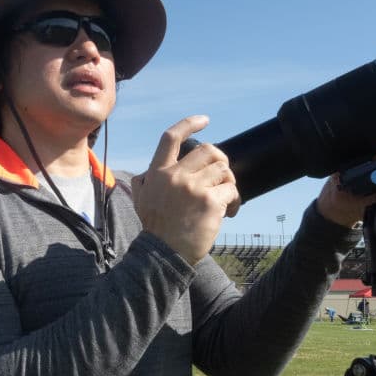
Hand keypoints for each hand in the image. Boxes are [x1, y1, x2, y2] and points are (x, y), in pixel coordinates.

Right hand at [132, 116, 239, 264]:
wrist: (163, 255)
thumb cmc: (156, 230)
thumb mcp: (141, 201)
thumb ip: (144, 183)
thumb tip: (145, 173)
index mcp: (158, 173)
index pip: (171, 137)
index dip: (189, 124)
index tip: (204, 120)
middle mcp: (175, 176)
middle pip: (208, 150)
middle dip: (220, 161)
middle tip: (222, 177)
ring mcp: (193, 188)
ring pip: (223, 170)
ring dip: (228, 184)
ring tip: (225, 199)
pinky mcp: (209, 202)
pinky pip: (231, 190)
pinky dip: (234, 201)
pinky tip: (229, 212)